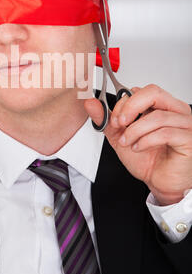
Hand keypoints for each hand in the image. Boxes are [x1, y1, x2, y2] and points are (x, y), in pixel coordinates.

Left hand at [84, 84, 191, 205]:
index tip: (114, 119)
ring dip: (135, 131)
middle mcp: (176, 111)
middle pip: (154, 93)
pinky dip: (146, 140)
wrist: (160, 183)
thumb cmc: (148, 160)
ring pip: (157, 117)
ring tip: (128, 142)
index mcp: (162, 106)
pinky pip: (165, 133)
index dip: (125, 102)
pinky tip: (138, 148)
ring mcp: (185, 124)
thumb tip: (91, 104)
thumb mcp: (120, 136)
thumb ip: (106, 119)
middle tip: (119, 123)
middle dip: (130, 107)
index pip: (144, 91)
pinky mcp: (188, 140)